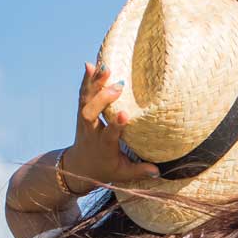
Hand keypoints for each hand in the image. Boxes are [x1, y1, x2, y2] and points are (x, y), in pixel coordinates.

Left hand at [60, 62, 161, 191]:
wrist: (79, 165)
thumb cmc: (105, 169)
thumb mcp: (122, 174)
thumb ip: (139, 171)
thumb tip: (158, 171)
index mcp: (103, 147)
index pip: (108, 135)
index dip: (116, 125)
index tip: (125, 114)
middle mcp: (90, 131)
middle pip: (90, 114)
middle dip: (102, 99)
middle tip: (118, 86)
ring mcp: (83, 120)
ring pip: (85, 100)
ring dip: (94, 83)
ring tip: (104, 66)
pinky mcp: (81, 110)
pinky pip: (83, 93)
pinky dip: (87, 79)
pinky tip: (91, 64)